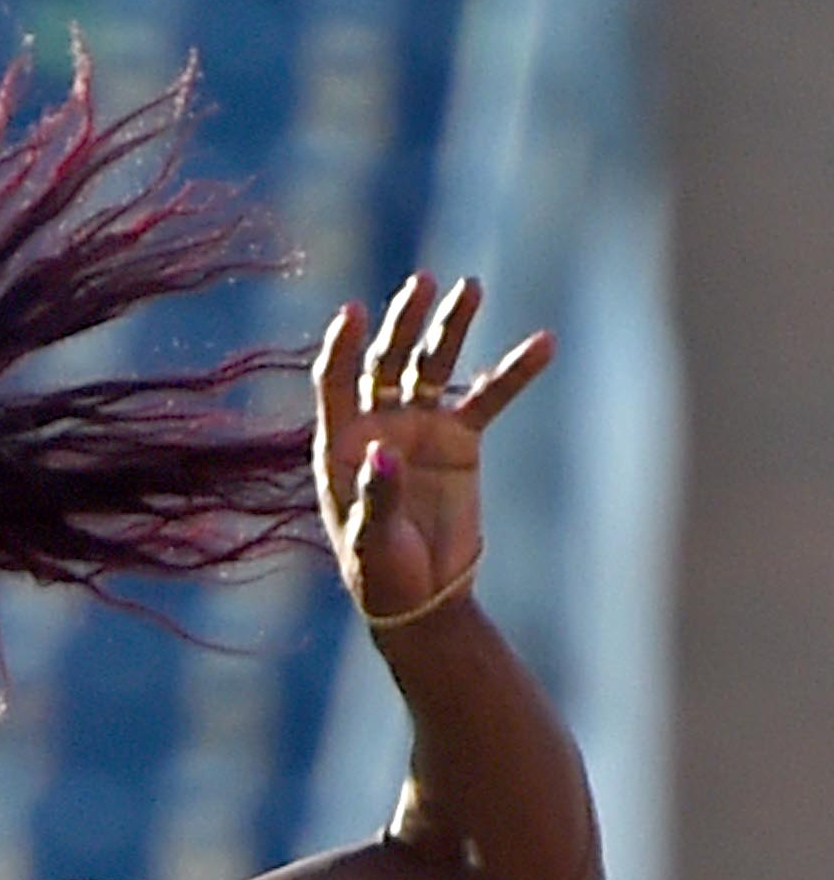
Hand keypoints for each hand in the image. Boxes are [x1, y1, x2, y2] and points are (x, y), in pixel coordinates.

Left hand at [316, 274, 551, 628]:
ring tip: (470, 288)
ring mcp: (419, 429)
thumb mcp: (372, 539)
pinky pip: (488, 398)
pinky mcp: (459, 441)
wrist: (422, 597)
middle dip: (403, 323)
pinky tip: (543, 343)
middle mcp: (376, 427)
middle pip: (386, 362)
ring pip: (433, 367)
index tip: (354, 311)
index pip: (335, 382)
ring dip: (450, 328)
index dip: (343, 346)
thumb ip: (377, 494)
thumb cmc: (380, 574)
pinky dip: (513, 373)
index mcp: (339, 446)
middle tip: (422, 283)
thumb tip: (383, 455)